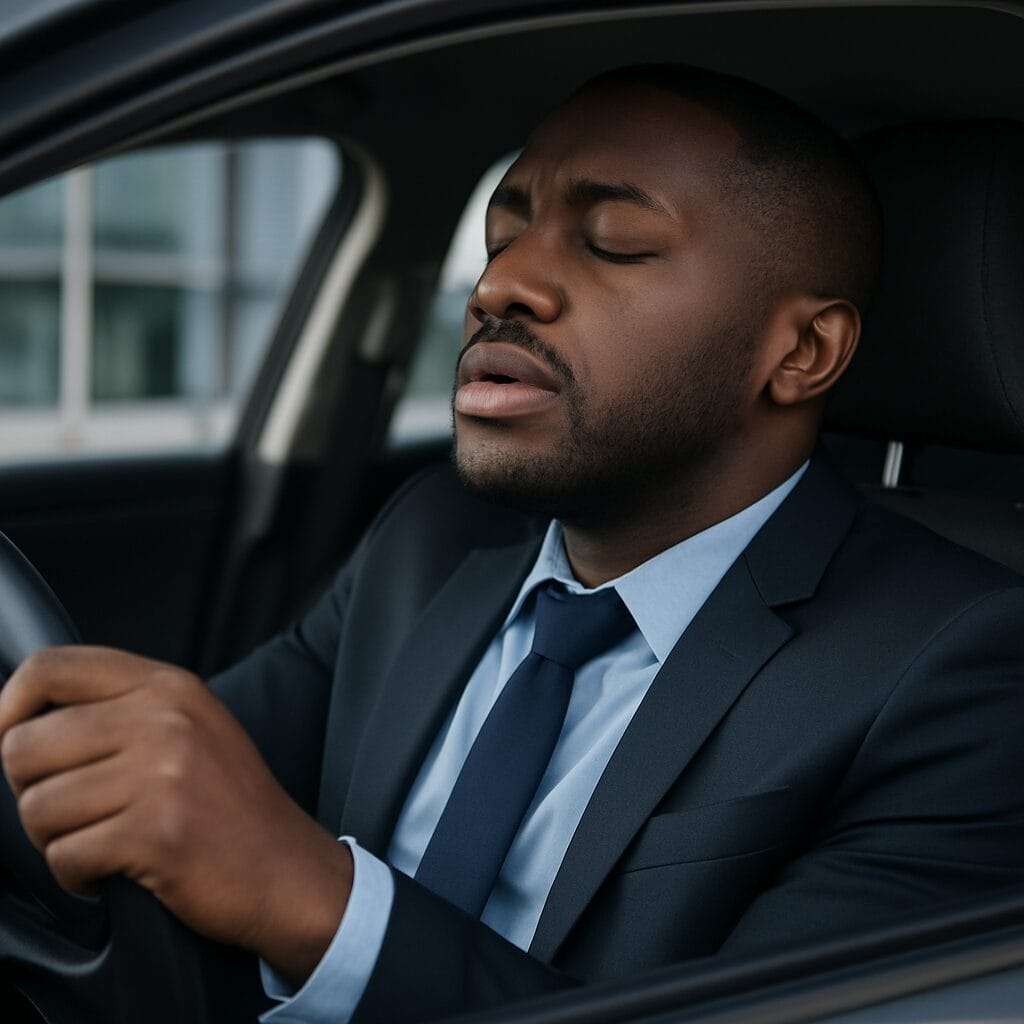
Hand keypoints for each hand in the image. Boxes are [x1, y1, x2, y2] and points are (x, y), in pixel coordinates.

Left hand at [0, 646, 351, 985]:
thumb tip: (22, 720)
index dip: (9, 706)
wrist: (285, 868)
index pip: (51, 668)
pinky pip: (64, 857)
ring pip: (37, 807)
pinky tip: (114, 870)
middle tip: (75, 811)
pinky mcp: (156, 833)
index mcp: (168, 686)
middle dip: (32, 791)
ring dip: (55, 840)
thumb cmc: (229, 803)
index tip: (11, 739)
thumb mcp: (189, 726)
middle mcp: (165, 719)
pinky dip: (78, 876)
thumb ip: (121, 708)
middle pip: (25, 745)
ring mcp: (162, 774)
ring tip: (101, 841)